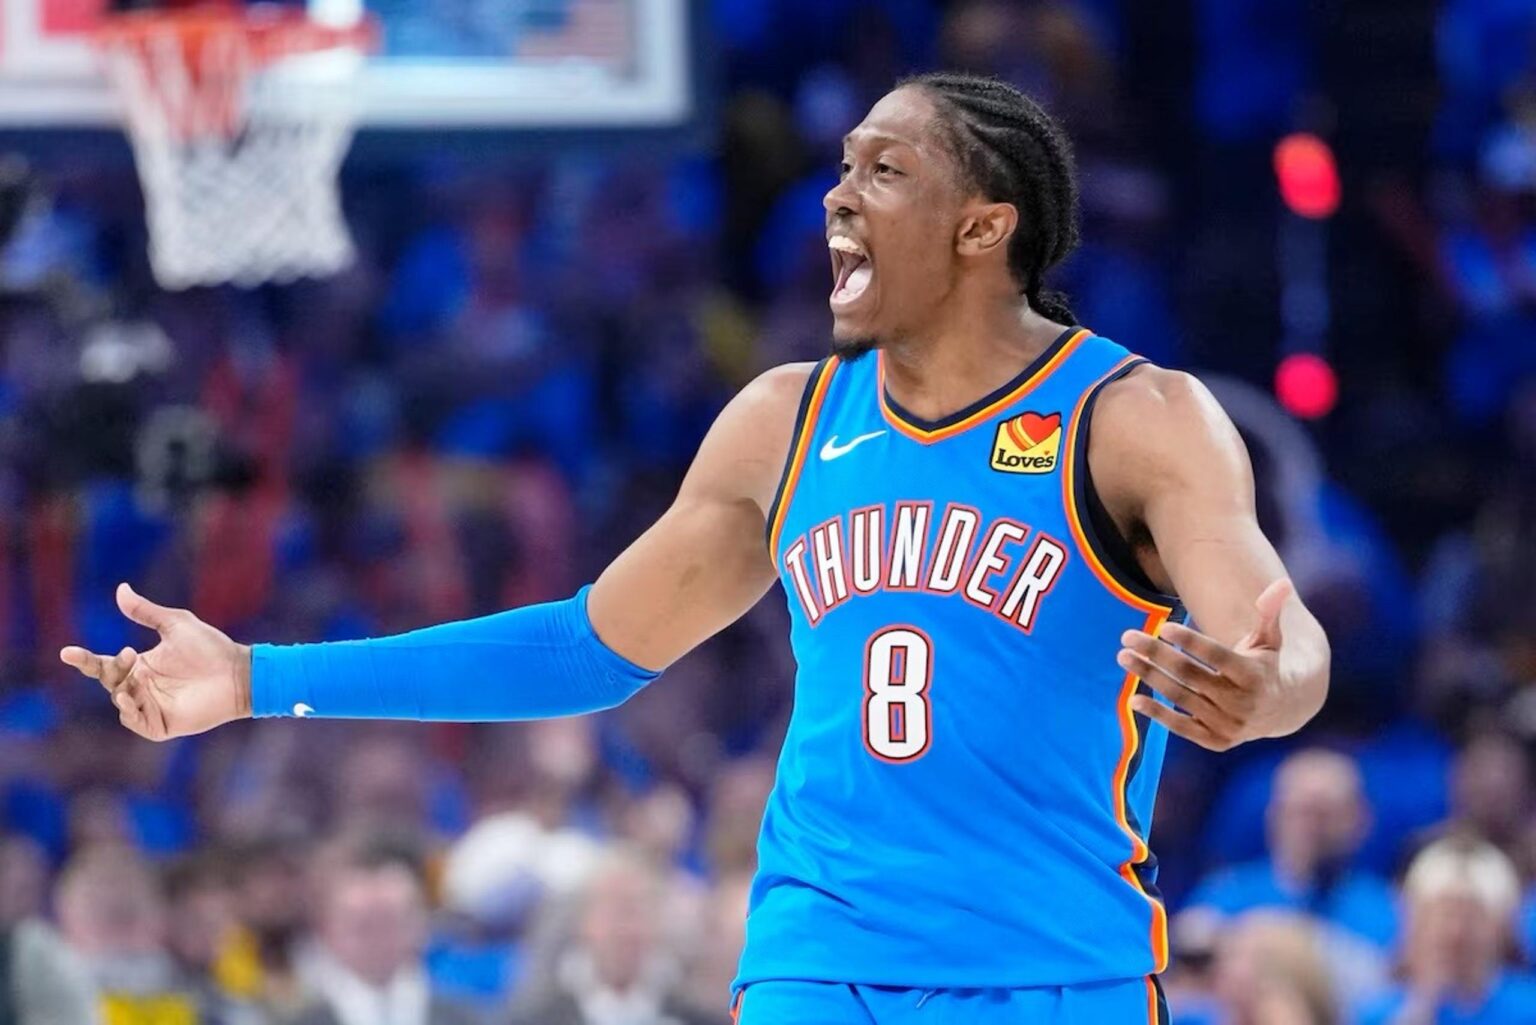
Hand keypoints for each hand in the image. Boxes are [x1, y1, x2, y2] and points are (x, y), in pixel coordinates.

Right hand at [60, 583, 251, 741]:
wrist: (239, 673)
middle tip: (129, 655)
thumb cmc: (211, 648)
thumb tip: (121, 589)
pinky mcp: (163, 725)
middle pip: (110, 682)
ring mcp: (151, 707)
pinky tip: (136, 699)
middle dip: (113, 669)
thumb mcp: (176, 624)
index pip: (103, 665)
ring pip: (121, 703)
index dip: (84, 660)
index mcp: (140, 666)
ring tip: (137, 677)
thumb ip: (146, 612)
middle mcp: (141, 687)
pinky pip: (137, 723)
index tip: (66, 652)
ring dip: (123, 691)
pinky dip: (132, 712)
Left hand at [1115, 578, 1292, 751]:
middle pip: (1190, 675)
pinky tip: (1133, 699)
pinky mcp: (1217, 741)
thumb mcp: (1270, 640)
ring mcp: (1229, 725)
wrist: (1282, 711)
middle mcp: (1242, 703)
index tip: (1163, 627)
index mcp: (1254, 675)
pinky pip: (1182, 727)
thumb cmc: (1266, 665)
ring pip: (1181, 697)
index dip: (1190, 641)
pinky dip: (1157, 715)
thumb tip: (1281, 582)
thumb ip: (1269, 613)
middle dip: (1156, 654)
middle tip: (1127, 636)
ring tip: (1124, 657)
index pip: (1216, 656)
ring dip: (1149, 676)